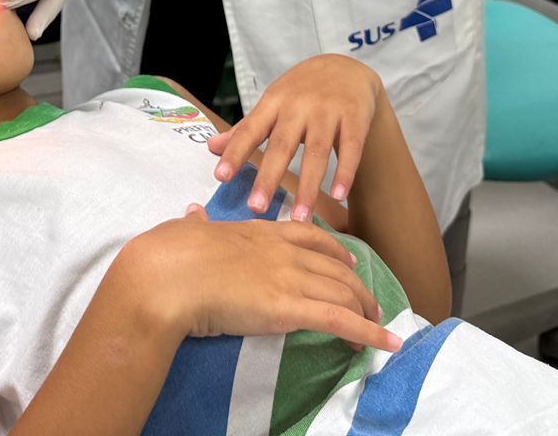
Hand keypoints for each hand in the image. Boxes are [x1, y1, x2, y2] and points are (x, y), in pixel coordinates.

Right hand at [120, 206, 400, 350]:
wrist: (169, 275)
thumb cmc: (171, 254)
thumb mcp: (188, 230)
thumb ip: (196, 225)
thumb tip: (191, 213)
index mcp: (259, 232)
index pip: (309, 235)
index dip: (334, 250)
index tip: (347, 262)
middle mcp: (282, 251)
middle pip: (335, 267)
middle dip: (357, 287)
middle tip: (369, 304)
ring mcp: (289, 278)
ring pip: (344, 293)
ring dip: (367, 312)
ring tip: (379, 328)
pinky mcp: (292, 309)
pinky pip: (343, 320)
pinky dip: (370, 333)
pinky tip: (388, 343)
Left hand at [208, 56, 382, 221]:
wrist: (344, 66)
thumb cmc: (300, 91)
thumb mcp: (271, 103)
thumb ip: (245, 129)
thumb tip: (210, 148)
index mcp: (273, 102)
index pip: (250, 129)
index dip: (235, 152)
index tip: (220, 177)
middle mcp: (298, 105)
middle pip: (282, 145)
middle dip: (268, 178)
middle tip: (256, 208)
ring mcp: (328, 110)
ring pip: (317, 152)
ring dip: (309, 187)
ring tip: (300, 217)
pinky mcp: (355, 116)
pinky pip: (350, 148)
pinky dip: (345, 172)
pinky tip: (339, 196)